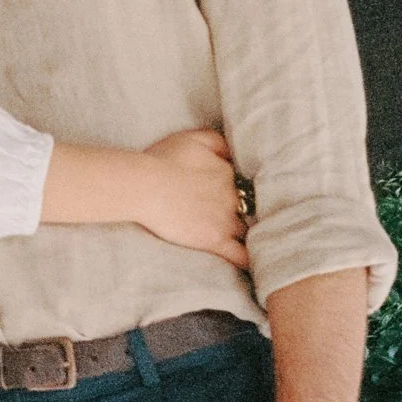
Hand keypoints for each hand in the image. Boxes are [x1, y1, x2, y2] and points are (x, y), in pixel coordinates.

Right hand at [137, 128, 249, 267]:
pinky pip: (241, 255)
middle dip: (244, 212)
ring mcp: (225, 219)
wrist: (146, 186)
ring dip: (249, 233)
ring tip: (249, 240)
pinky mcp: (215, 240)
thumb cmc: (163, 159)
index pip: (242, 183)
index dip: (237, 189)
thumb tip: (233, 152)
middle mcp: (232, 196)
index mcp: (227, 172)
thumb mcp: (192, 138)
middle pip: (247, 207)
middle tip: (238, 217)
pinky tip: (255, 264)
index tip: (232, 194)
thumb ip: (218, 141)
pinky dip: (249, 259)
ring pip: (247, 230)